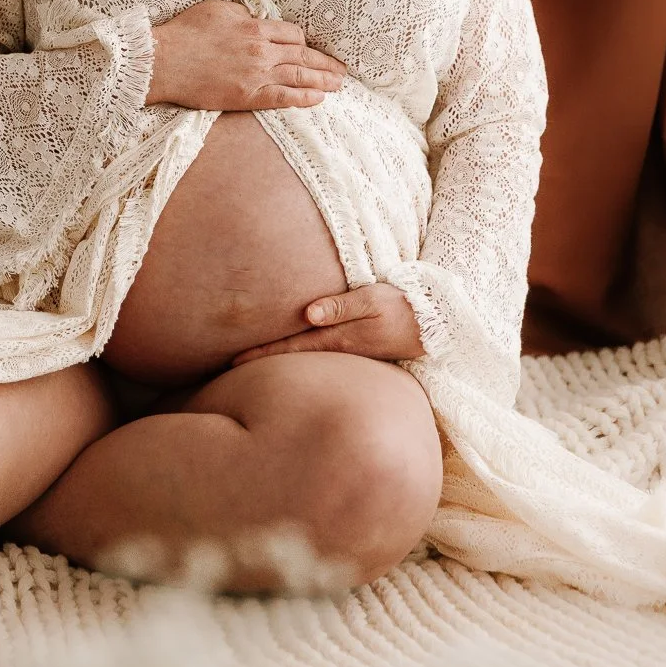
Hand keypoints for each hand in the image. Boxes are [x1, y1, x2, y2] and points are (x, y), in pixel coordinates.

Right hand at [145, 0, 347, 110]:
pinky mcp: (247, 96)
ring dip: (322, 80)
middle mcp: (261, 50)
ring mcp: (256, 75)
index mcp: (254, 27)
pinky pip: (283, 98)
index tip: (312, 48)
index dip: (306, 42)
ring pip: (299, 76)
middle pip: (302, 55)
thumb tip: (256, 18)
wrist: (163, 61)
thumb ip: (242, 13)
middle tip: (342, 69)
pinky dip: (304, 98)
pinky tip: (319, 99)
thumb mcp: (217, 10)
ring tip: (339, 84)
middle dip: (324, 63)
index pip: (292, 34)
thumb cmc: (185, 33)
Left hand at [229, 283, 425, 364]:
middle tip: (230, 367)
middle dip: (263, 361)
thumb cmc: (401, 306)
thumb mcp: (372, 299)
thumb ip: (341, 305)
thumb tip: (308, 312)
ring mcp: (349, 355)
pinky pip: (321, 358)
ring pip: (306, 359)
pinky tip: (292, 362)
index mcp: (338, 339)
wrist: (435, 326)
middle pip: (294, 357)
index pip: (292, 348)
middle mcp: (339, 351)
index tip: (233, 361)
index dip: (263, 353)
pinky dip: (302, 360)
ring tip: (253, 364)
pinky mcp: (357, 352)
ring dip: (280, 362)